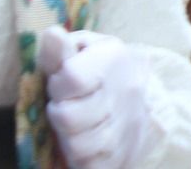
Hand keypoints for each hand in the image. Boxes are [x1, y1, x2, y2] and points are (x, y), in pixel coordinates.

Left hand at [39, 28, 148, 168]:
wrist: (139, 101)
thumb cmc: (98, 71)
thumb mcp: (82, 50)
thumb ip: (60, 49)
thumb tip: (51, 35)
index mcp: (114, 58)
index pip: (72, 79)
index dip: (58, 84)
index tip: (62, 82)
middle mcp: (126, 93)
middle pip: (69, 117)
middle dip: (60, 113)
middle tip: (68, 106)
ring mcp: (128, 127)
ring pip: (78, 146)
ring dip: (68, 139)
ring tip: (76, 126)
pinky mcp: (125, 155)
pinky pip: (90, 165)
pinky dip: (81, 160)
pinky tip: (85, 145)